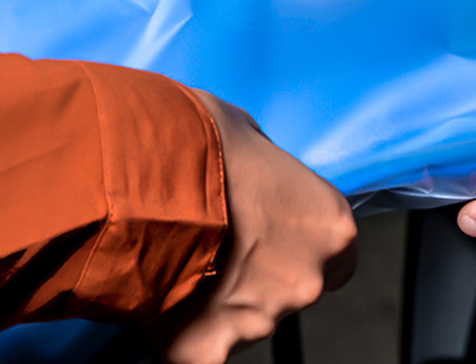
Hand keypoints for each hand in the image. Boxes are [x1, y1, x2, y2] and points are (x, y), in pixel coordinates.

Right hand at [162, 91, 357, 363]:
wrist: (136, 175)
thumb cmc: (193, 141)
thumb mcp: (247, 134)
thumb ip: (268, 172)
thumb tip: (258, 178)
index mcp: (329, 226)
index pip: (339, 255)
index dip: (301, 244)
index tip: (274, 234)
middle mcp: (306, 279)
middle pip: (293, 288)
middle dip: (259, 272)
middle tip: (217, 241)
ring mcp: (261, 319)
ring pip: (246, 319)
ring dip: (217, 297)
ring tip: (178, 258)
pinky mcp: (211, 347)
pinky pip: (204, 354)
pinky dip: (187, 338)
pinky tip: (163, 309)